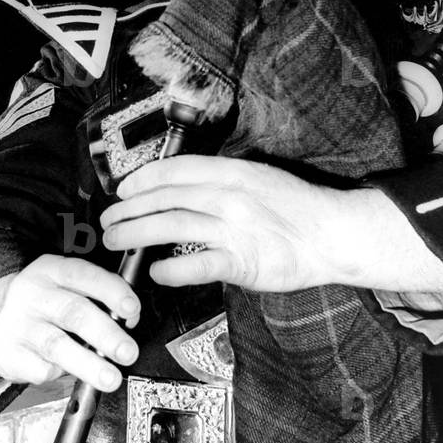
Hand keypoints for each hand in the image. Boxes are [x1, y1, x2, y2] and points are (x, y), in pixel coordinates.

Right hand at [0, 255, 140, 392]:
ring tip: (110, 378)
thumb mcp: (67, 286)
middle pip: (73, 312)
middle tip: (127, 352)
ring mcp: (16, 323)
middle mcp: (31, 293)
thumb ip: (98, 297)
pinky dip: (59, 374)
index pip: (83, 275)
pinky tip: (68, 373)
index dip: (111, 292)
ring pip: (57, 345)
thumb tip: (128, 321)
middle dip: (106, 334)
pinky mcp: (6, 352)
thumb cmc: (45, 304)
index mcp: (50, 270)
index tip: (132, 310)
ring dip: (88, 364)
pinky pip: (39, 367)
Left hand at [101, 155, 442, 295]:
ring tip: (116, 241)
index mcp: (233, 172)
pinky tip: (154, 272)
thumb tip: (183, 187)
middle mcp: (229, 196)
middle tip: (109, 218)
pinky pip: (196, 265)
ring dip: (136, 234)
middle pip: (165, 198)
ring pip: (171, 227)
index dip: (143, 178)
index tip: (123, 187)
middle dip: (129, 208)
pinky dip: (170, 269)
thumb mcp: (259, 178)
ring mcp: (234, 229)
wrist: (333, 234)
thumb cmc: (297, 208)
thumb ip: (223, 180)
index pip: (176, 170)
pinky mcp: (242, 262)